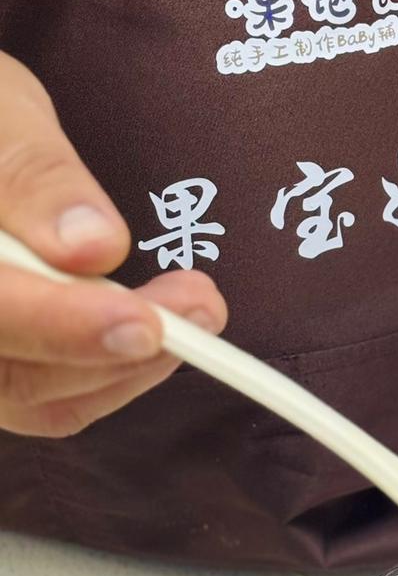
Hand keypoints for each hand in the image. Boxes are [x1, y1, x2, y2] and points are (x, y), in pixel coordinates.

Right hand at [0, 53, 227, 436]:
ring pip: (37, 399)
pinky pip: (50, 396)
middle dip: (118, 351)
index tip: (142, 322)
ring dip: (130, 364)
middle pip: (11, 380)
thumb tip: (93, 246)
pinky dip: (114, 369)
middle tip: (201, 304)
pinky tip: (160, 323)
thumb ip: (31, 175)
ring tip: (196, 304)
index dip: (61, 326)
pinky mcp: (4, 361)